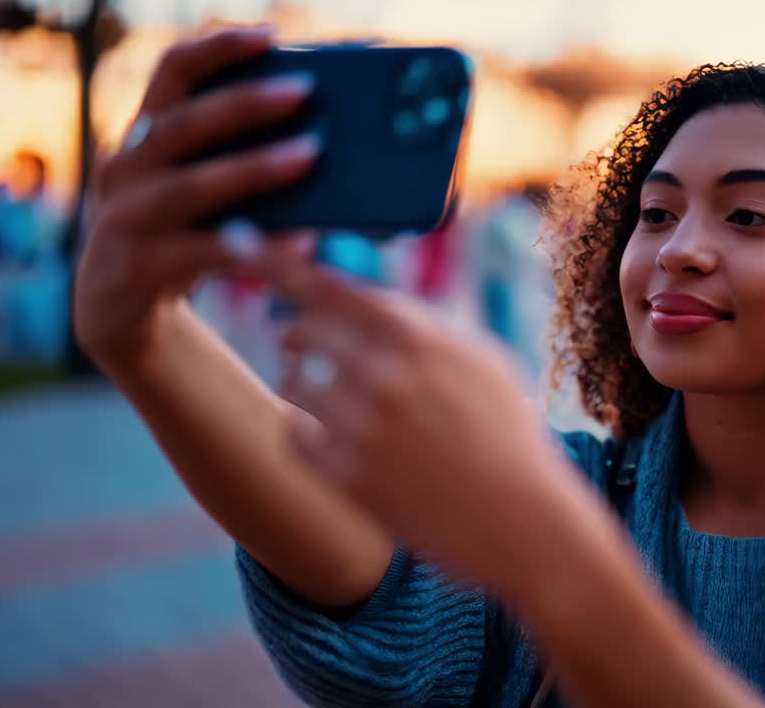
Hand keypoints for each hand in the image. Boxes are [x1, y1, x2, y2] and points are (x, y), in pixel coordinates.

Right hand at [74, 26, 317, 367]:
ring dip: (253, 168)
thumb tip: (317, 136)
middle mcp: (125, 170)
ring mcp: (126, 220)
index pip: (171, 71)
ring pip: (192, 188)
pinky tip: (305, 241)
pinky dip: (259, 245)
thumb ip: (230, 159)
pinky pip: (208, 253)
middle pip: (182, 125)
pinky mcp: (140, 269)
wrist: (117, 312)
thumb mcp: (194, 189)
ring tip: (309, 155)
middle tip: (303, 91)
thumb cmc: (177, 236)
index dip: (216, 48)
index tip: (269, 35)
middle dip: (243, 104)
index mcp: (142, 137)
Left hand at [255, 251, 594, 596]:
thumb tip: (363, 296)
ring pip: (293, 383)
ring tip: (328, 398)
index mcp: (418, 336)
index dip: (279, 263)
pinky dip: (306, 433)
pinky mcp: (346, 478)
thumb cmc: (508, 434)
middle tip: (297, 342)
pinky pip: (294, 435)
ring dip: (302, 384)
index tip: (242, 244)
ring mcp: (361, 428)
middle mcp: (384, 375)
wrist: (522, 520)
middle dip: (298, 334)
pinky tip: (334, 439)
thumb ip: (423, 323)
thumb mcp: (482, 358)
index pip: (329, 286)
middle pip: (301, 331)